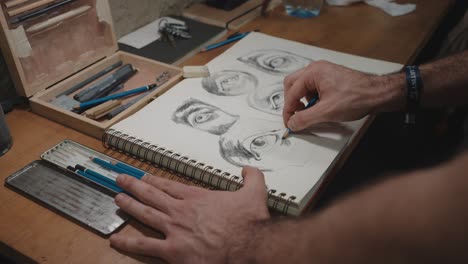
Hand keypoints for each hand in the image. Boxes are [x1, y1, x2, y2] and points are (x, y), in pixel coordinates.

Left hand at [110, 167, 269, 263]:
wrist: (249, 244)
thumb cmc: (249, 222)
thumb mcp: (255, 192)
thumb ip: (251, 177)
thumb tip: (248, 169)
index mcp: (197, 197)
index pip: (169, 185)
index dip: (154, 180)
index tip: (143, 176)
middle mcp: (181, 210)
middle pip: (152, 195)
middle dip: (134, 186)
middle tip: (121, 180)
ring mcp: (174, 230)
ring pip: (145, 214)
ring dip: (129, 206)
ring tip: (117, 199)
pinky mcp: (173, 251)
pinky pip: (145, 246)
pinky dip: (128, 243)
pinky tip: (115, 240)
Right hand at [283, 61, 404, 130]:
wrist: (378, 94)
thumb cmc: (357, 97)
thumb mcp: (327, 112)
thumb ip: (305, 118)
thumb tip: (292, 123)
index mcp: (313, 72)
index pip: (291, 92)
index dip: (288, 110)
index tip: (290, 122)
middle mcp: (317, 69)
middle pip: (292, 85)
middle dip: (292, 102)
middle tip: (296, 116)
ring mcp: (324, 72)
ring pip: (302, 87)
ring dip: (302, 101)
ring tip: (311, 113)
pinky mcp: (330, 79)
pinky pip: (313, 88)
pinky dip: (312, 99)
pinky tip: (320, 108)